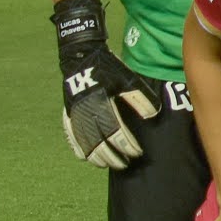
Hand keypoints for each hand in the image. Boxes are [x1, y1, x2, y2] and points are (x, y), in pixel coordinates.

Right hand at [53, 0, 157, 169]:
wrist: (82, 56)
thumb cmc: (110, 68)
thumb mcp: (128, 80)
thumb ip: (140, 99)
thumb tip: (152, 117)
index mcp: (101, 104)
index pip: (115, 132)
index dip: (126, 145)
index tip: (137, 153)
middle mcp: (85, 112)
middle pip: (98, 142)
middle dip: (112, 155)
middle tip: (125, 163)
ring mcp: (74, 114)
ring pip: (83, 142)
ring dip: (96, 156)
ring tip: (108, 164)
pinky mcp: (67, 113)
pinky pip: (71, 136)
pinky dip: (79, 149)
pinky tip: (87, 158)